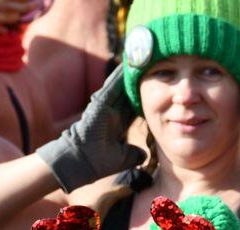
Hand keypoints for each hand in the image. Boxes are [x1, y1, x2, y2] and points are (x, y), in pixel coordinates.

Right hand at [37, 66, 142, 191]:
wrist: (83, 162)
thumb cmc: (99, 162)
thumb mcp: (123, 157)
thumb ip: (135, 154)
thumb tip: (146, 155)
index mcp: (118, 122)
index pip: (134, 105)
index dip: (143, 96)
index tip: (156, 87)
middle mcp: (112, 111)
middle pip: (128, 91)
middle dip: (137, 80)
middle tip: (150, 64)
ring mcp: (105, 105)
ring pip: (120, 85)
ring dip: (130, 73)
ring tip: (142, 56)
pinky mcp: (100, 102)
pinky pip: (112, 85)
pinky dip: (120, 75)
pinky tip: (129, 63)